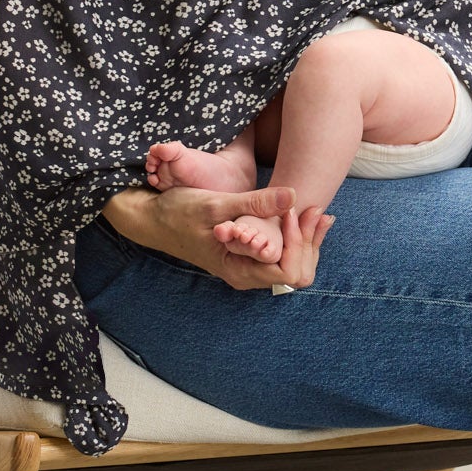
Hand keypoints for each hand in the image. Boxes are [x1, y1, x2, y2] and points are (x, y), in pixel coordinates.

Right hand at [104, 184, 333, 291]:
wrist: (155, 219)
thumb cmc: (180, 212)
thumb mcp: (217, 205)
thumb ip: (255, 203)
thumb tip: (293, 195)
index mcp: (239, 269)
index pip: (288, 270)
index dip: (296, 242)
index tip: (291, 213)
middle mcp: (246, 275)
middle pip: (298, 272)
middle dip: (309, 242)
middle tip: (316, 210)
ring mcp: (248, 268)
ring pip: (294, 265)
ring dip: (306, 239)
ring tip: (316, 211)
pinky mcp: (249, 257)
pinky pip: (283, 255)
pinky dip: (296, 237)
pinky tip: (302, 214)